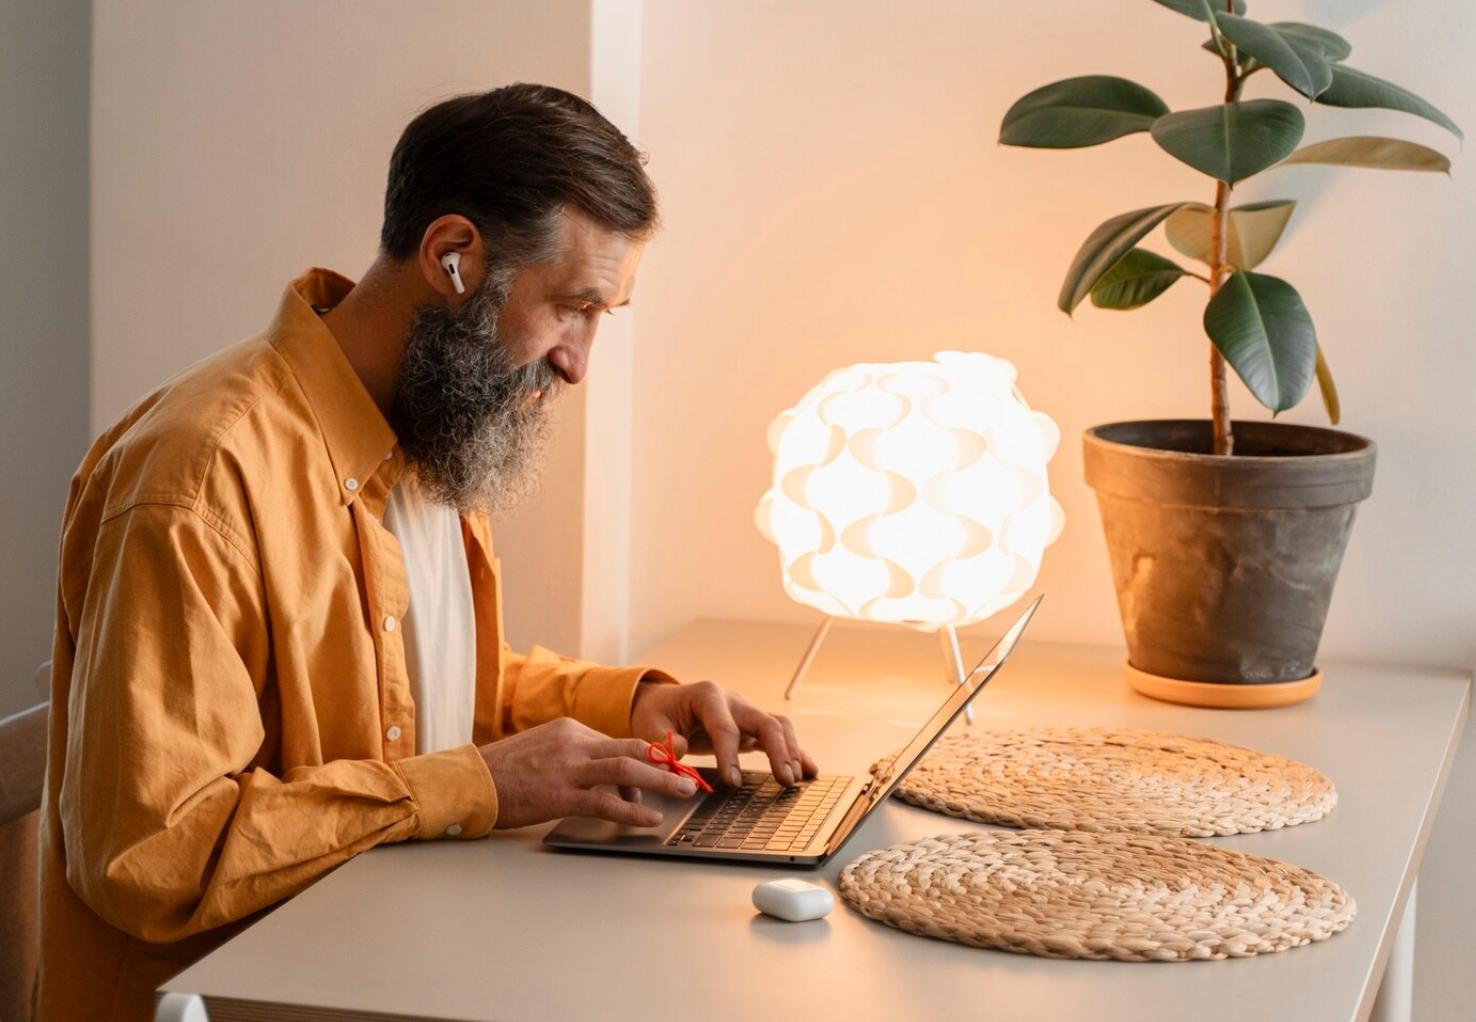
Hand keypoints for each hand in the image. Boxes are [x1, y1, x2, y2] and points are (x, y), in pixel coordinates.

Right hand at [478, 718, 697, 829]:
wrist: (469, 782)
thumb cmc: (502, 772)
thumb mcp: (541, 750)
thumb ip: (573, 757)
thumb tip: (603, 780)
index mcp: (570, 729)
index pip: (617, 743)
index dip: (642, 763)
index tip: (658, 778)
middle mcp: (573, 742)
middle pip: (631, 747)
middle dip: (665, 762)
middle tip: (689, 774)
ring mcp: (568, 767)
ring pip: (626, 768)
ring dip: (661, 780)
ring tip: (684, 791)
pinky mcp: (561, 794)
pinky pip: (605, 801)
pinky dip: (632, 809)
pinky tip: (650, 818)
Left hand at [630, 680, 818, 788]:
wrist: (663, 702)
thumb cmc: (657, 713)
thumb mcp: (649, 725)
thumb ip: (661, 741)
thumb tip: (679, 753)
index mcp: (707, 696)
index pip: (725, 727)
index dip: (730, 755)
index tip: (733, 782)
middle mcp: (733, 701)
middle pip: (765, 722)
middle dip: (778, 751)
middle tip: (784, 780)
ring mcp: (745, 712)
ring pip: (778, 726)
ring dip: (791, 752)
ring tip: (795, 779)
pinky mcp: (751, 727)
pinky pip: (779, 736)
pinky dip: (795, 752)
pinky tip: (809, 770)